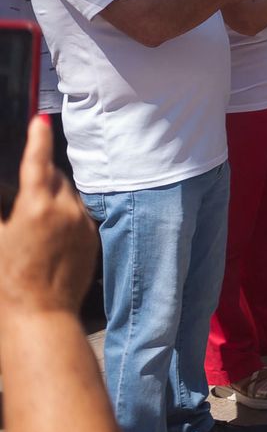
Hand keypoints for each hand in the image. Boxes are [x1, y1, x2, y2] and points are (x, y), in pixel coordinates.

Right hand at [0, 117, 97, 320]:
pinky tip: (54, 233)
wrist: (42, 311)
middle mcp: (65, 209)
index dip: (38, 138)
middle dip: (43, 176)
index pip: (38, 161)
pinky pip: (81, 213)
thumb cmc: (9, 278)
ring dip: (56, 196)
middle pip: (55, 177)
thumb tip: (9, 194)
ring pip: (70, 194)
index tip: (40, 121)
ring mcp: (82, 222)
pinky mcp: (93, 235)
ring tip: (38, 220)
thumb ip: (2, 210)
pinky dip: (68, 213)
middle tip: (26, 192)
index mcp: (36, 205)